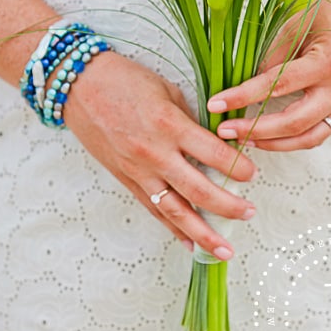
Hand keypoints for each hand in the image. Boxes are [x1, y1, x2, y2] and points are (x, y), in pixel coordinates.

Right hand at [65, 52, 256, 258]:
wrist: (78, 85)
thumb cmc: (126, 81)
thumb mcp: (168, 92)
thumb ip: (193, 122)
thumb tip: (219, 144)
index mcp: (170, 126)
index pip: (214, 154)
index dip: (238, 167)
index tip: (252, 174)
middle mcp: (155, 154)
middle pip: (198, 190)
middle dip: (228, 207)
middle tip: (249, 213)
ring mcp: (139, 171)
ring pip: (175, 211)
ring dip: (203, 233)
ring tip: (224, 249)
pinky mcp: (126, 180)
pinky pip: (153, 210)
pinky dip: (173, 229)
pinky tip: (191, 244)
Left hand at [208, 0, 330, 149]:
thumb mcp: (297, 25)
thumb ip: (273, 58)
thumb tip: (245, 87)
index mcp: (329, 61)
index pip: (278, 86)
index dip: (243, 97)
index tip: (216, 105)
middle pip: (294, 122)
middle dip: (255, 130)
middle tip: (225, 130)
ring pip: (309, 137)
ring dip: (274, 143)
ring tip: (245, 139)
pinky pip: (320, 132)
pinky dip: (294, 138)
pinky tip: (270, 136)